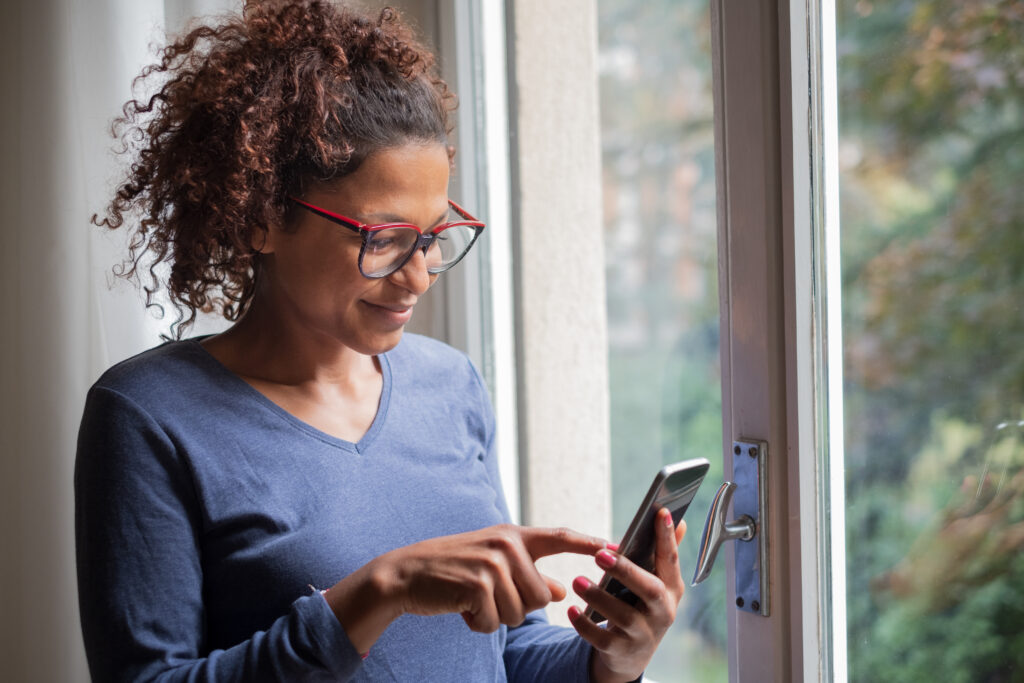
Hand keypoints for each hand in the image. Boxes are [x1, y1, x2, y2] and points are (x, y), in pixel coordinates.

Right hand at [323, 524, 606, 652]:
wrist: (405, 574)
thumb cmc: (451, 572)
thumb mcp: (492, 567)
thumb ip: (527, 576)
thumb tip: (559, 592)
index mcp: (513, 536)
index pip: (560, 536)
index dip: (589, 542)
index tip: (616, 546)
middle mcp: (507, 544)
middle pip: (540, 597)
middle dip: (516, 608)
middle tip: (485, 596)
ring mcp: (493, 563)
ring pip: (519, 614)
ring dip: (494, 617)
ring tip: (471, 599)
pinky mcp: (478, 584)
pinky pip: (493, 622)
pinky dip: (476, 624)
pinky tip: (460, 607)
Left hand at [568, 508, 686, 682]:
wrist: (631, 656)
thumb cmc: (642, 607)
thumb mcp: (656, 584)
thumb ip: (664, 554)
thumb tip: (678, 521)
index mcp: (672, 589)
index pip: (671, 560)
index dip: (667, 537)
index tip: (660, 512)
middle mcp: (662, 612)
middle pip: (649, 590)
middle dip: (626, 571)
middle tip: (600, 554)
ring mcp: (643, 634)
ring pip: (623, 615)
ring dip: (598, 597)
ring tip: (577, 581)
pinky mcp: (621, 651)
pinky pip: (601, 638)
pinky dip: (584, 625)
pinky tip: (571, 610)